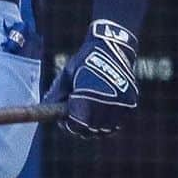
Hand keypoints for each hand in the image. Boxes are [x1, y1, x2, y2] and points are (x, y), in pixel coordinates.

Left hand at [43, 20, 138, 138]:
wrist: (113, 48)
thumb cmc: (85, 60)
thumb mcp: (67, 75)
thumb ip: (57, 94)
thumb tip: (47, 111)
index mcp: (88, 93)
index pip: (78, 123)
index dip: (70, 125)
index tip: (66, 122)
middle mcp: (106, 101)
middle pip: (92, 129)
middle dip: (82, 128)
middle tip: (76, 121)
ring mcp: (121, 104)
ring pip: (106, 128)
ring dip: (96, 127)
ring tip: (88, 117)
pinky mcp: (130, 104)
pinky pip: (117, 122)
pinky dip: (108, 122)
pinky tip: (100, 115)